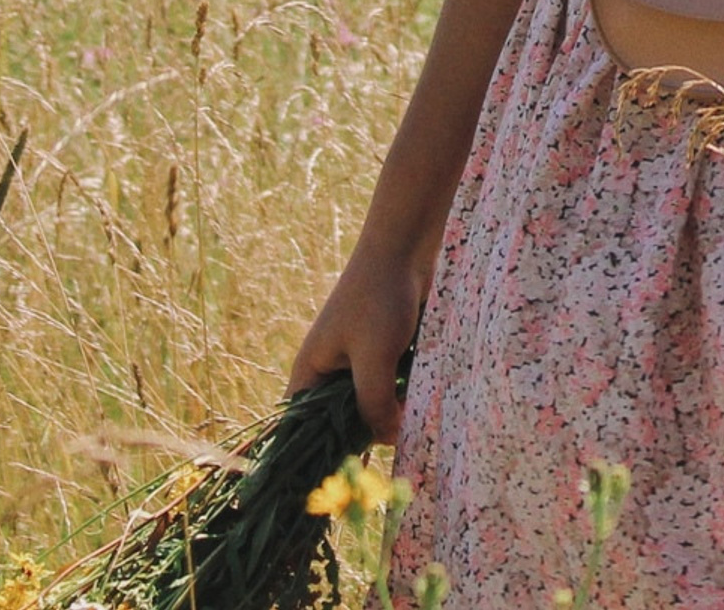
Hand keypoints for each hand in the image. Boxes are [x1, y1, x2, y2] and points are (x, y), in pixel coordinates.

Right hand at [289, 237, 426, 444]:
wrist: (406, 246)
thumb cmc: (380, 298)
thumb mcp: (373, 358)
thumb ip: (374, 404)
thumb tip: (388, 440)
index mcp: (309, 374)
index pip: (302, 430)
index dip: (317, 453)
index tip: (339, 478)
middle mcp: (329, 372)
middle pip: (340, 422)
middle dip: (365, 435)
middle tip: (388, 451)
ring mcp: (357, 362)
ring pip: (370, 406)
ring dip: (389, 413)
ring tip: (410, 423)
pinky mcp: (384, 352)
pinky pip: (389, 386)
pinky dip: (403, 394)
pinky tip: (421, 399)